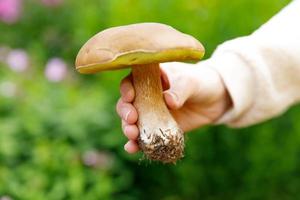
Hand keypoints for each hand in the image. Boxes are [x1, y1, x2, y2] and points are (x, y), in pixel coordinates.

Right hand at [116, 61, 231, 152]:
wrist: (215, 100)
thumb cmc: (201, 82)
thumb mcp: (191, 82)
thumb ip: (180, 89)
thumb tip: (168, 101)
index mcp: (150, 78)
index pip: (131, 81)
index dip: (127, 89)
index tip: (130, 97)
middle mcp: (146, 95)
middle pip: (127, 103)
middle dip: (125, 112)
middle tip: (132, 118)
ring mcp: (150, 113)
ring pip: (132, 122)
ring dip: (128, 129)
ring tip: (132, 135)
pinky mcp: (158, 129)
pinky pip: (144, 137)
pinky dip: (136, 143)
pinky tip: (132, 148)